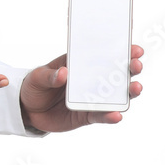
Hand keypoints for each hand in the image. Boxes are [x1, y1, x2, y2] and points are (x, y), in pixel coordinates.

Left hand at [19, 45, 143, 132]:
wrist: (27, 110)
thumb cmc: (34, 86)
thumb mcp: (37, 76)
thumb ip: (50, 75)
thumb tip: (63, 73)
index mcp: (81, 64)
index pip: (104, 55)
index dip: (122, 51)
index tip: (134, 48)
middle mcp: (91, 80)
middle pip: (117, 74)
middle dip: (130, 68)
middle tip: (136, 65)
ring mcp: (91, 98)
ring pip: (116, 96)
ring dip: (128, 92)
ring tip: (136, 88)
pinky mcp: (87, 116)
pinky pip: (101, 116)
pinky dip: (110, 116)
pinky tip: (116, 115)